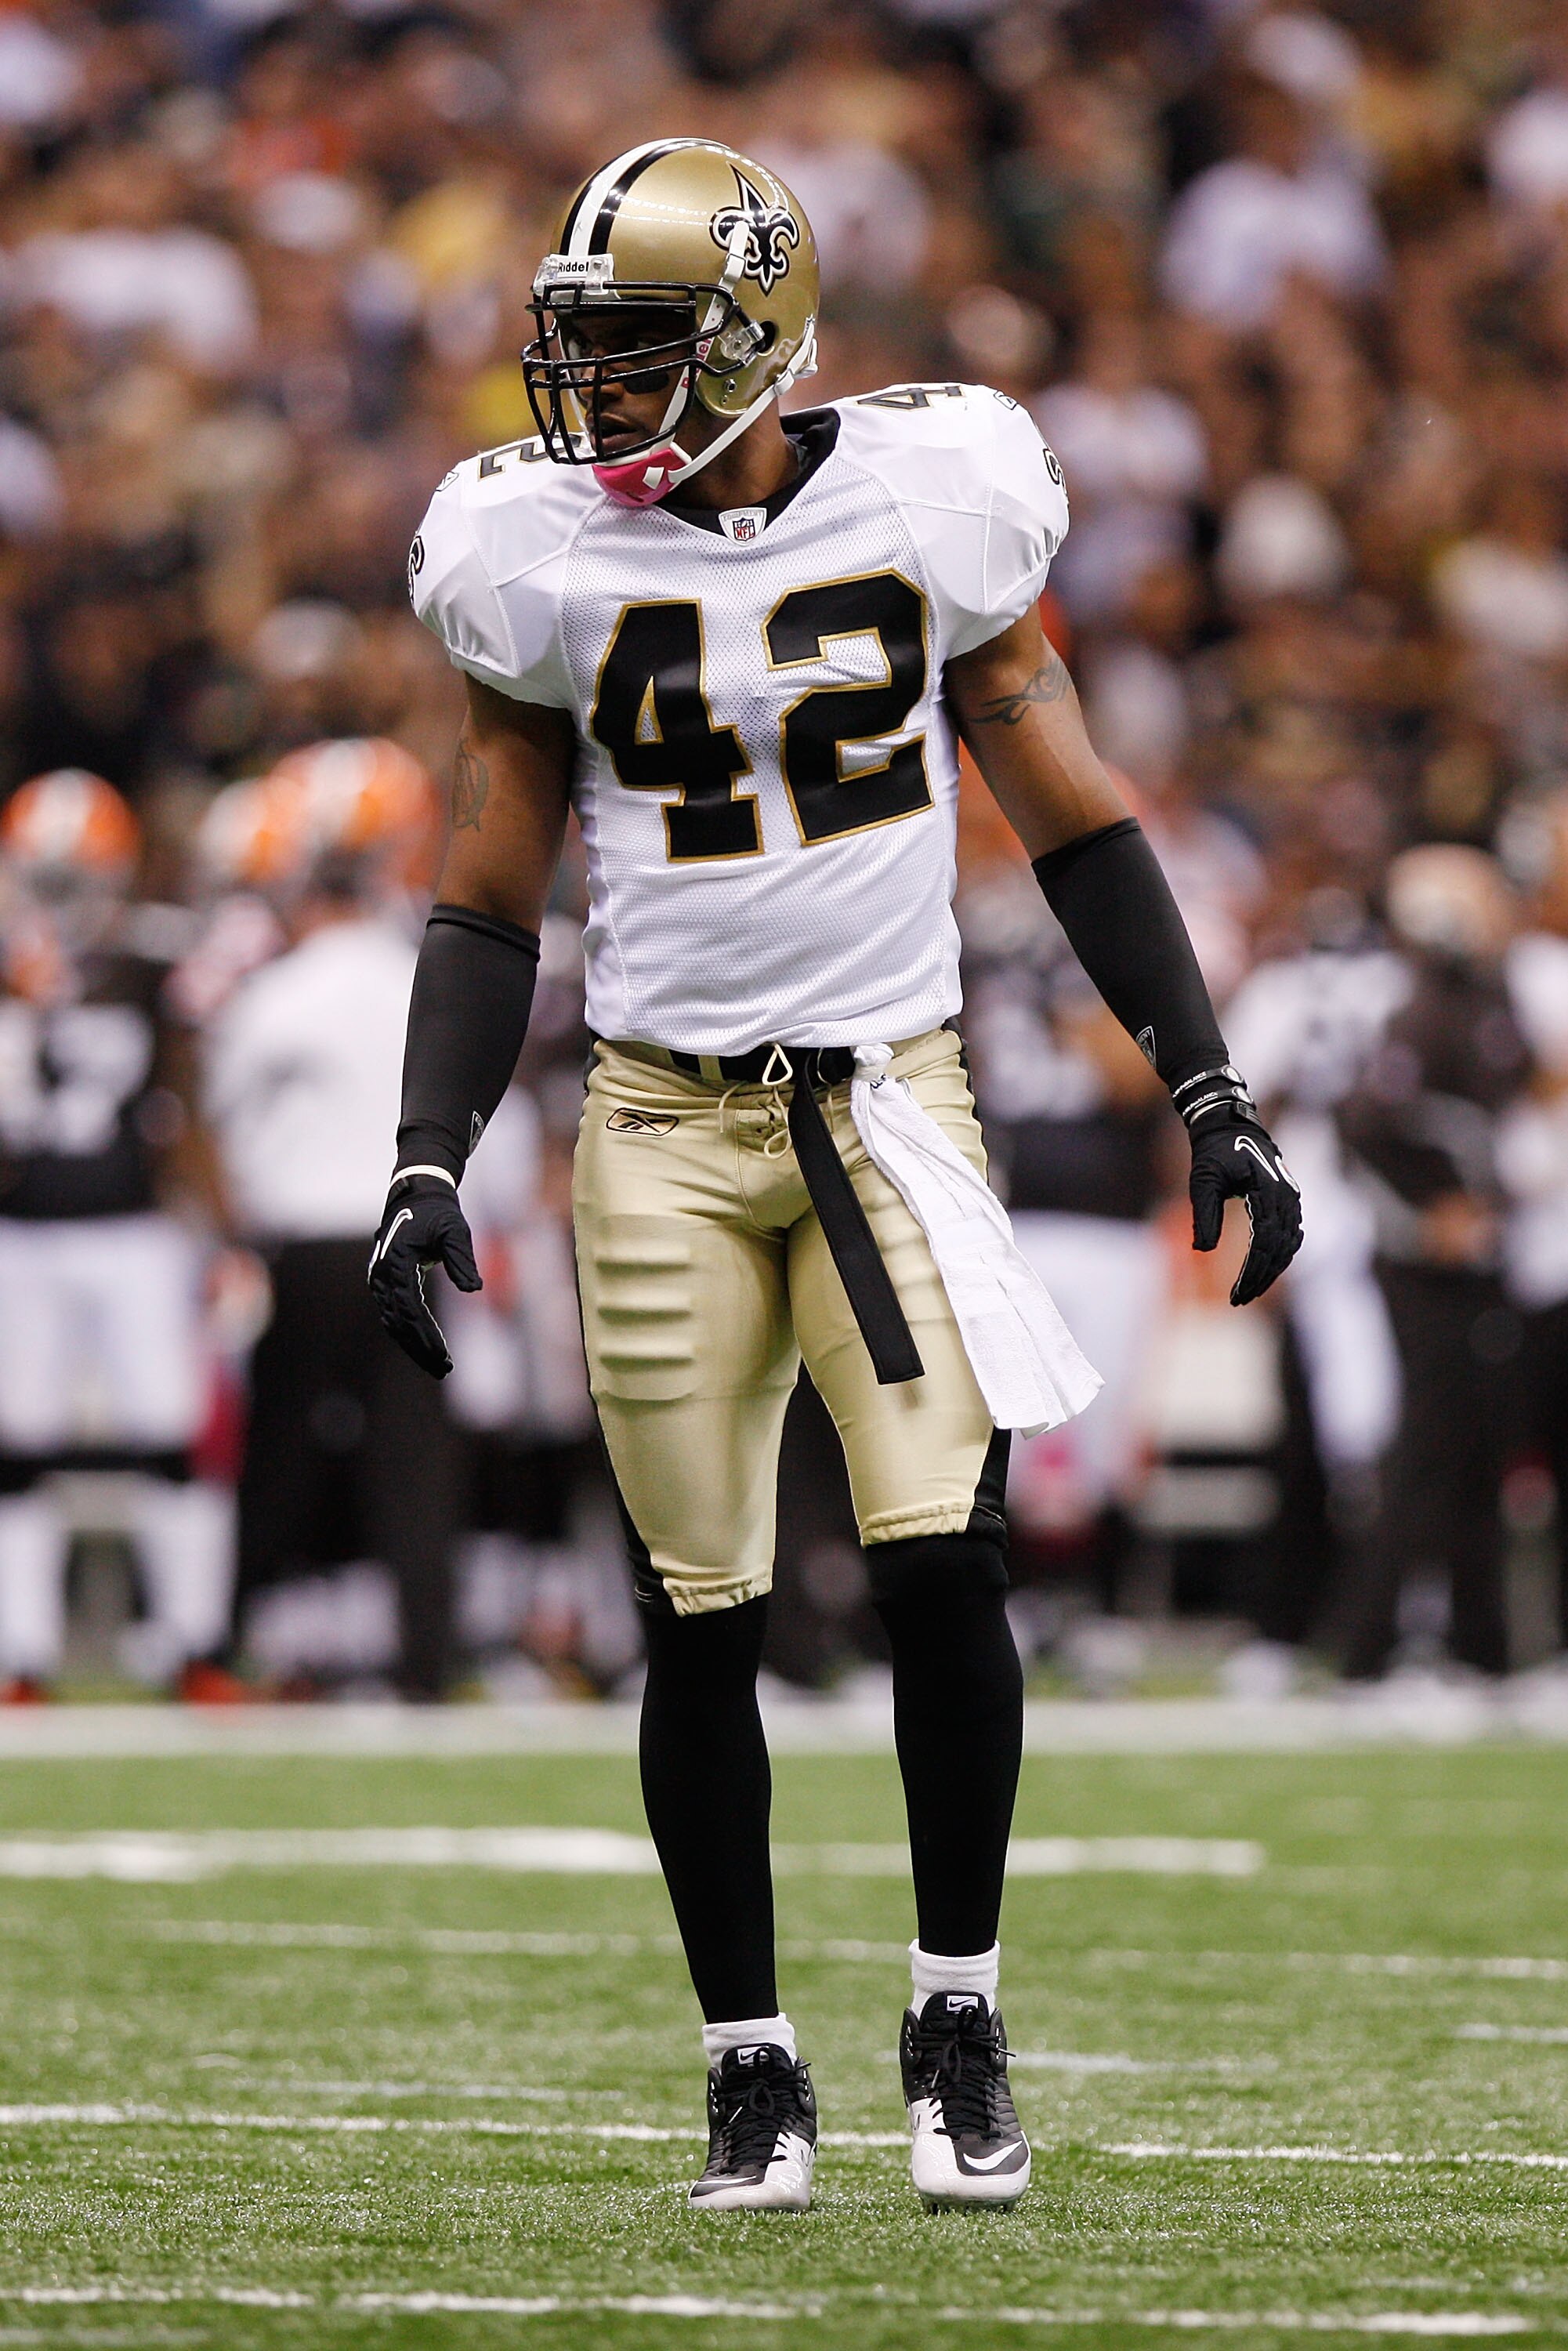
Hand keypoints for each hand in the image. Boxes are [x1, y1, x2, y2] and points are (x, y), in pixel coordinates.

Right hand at [367, 1175, 480, 1377]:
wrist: (417, 1195)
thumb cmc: (439, 1213)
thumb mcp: (455, 1231)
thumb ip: (462, 1260)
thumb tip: (475, 1289)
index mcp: (396, 1262)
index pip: (410, 1308)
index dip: (426, 1334)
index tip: (444, 1355)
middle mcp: (382, 1274)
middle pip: (398, 1322)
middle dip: (421, 1348)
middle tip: (444, 1369)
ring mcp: (380, 1280)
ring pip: (393, 1322)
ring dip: (414, 1345)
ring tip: (439, 1366)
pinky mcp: (385, 1283)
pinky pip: (394, 1314)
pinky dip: (409, 1333)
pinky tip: (427, 1347)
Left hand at [1189, 1117, 1302, 1306]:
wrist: (1228, 1123)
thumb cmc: (1212, 1152)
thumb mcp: (1202, 1180)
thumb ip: (1204, 1214)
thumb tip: (1202, 1250)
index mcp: (1269, 1191)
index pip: (1265, 1243)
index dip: (1251, 1273)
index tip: (1234, 1295)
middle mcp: (1286, 1196)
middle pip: (1280, 1249)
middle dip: (1260, 1279)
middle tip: (1238, 1301)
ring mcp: (1290, 1197)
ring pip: (1288, 1245)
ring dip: (1271, 1271)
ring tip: (1247, 1291)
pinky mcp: (1287, 1199)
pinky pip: (1290, 1235)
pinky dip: (1280, 1256)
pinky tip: (1265, 1271)